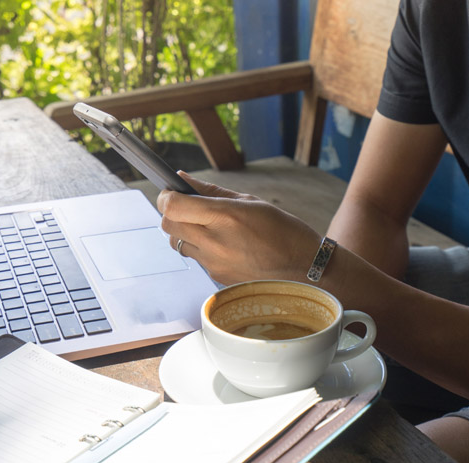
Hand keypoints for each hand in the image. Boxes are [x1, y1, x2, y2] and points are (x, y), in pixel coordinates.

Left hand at [157, 172, 322, 284]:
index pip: (173, 206)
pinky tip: (224, 245)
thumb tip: (182, 178)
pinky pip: (196, 258)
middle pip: (167, 225)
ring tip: (209, 227)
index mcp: (225, 216)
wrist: (303, 269)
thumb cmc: (282, 230)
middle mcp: (215, 242)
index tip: (171, 191)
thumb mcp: (250, 201)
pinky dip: (201, 248)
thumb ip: (211, 191)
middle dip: (171, 213)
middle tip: (188, 208)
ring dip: (184, 232)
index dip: (166, 196)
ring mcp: (214, 263)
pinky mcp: (216, 278)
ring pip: (178, 243)